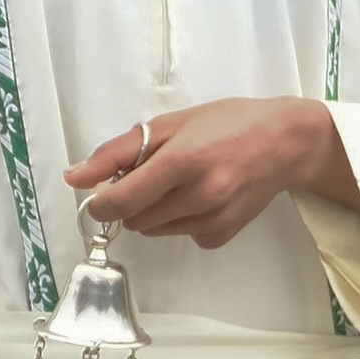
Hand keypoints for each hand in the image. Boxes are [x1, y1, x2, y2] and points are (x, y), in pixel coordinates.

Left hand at [65, 98, 356, 248]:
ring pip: (155, 230)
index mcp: (183, 160)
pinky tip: (200, 196)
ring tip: (179, 182)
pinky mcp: (223, 235)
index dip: (100, 202)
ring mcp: (214, 219)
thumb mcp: (171, 123)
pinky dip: (180, 220)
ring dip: (154, 211)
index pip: (121, 201)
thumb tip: (74, 177)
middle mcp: (200, 195)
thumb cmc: (227, 123)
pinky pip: (182, 235)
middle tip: (149, 175)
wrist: (285, 143)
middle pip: (135, 219)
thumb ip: (118, 150)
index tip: (99, 192)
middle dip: (130, 201)